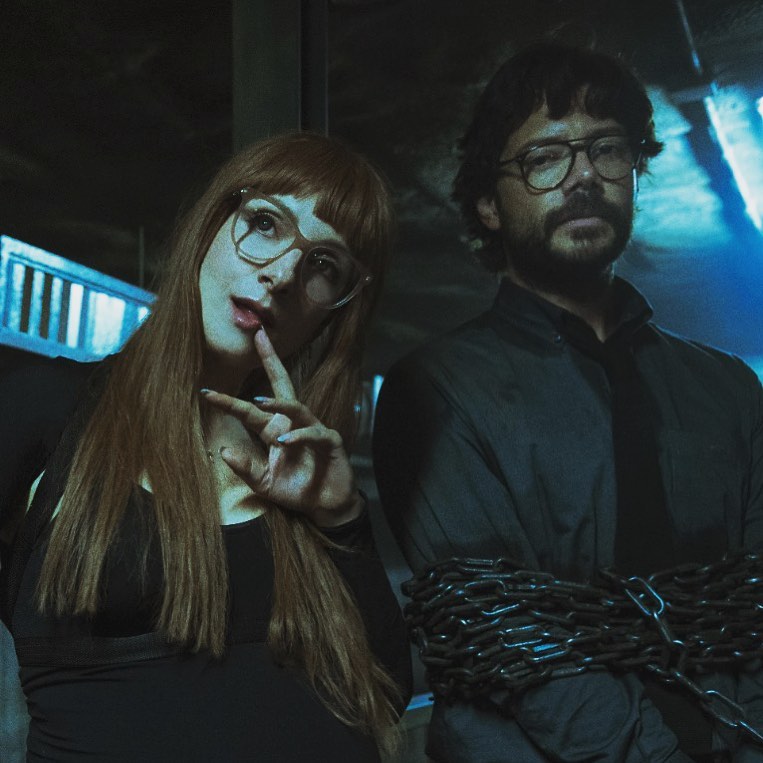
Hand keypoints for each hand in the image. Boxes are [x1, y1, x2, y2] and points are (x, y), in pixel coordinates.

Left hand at [201, 328, 362, 526]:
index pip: (249, 411)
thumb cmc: (296, 491)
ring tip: (257, 401)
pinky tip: (284, 441)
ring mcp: (313, 429)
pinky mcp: (330, 441)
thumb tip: (223, 452)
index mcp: (274, 430)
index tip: (205, 393)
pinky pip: (314, 434)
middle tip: (259, 337)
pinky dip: (299, 436)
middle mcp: (292, 424)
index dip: (229, 402)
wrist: (326, 505)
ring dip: (278, 403)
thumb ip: (246, 469)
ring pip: (296, 407)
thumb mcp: (264, 483)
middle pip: (282, 384)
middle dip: (271, 359)